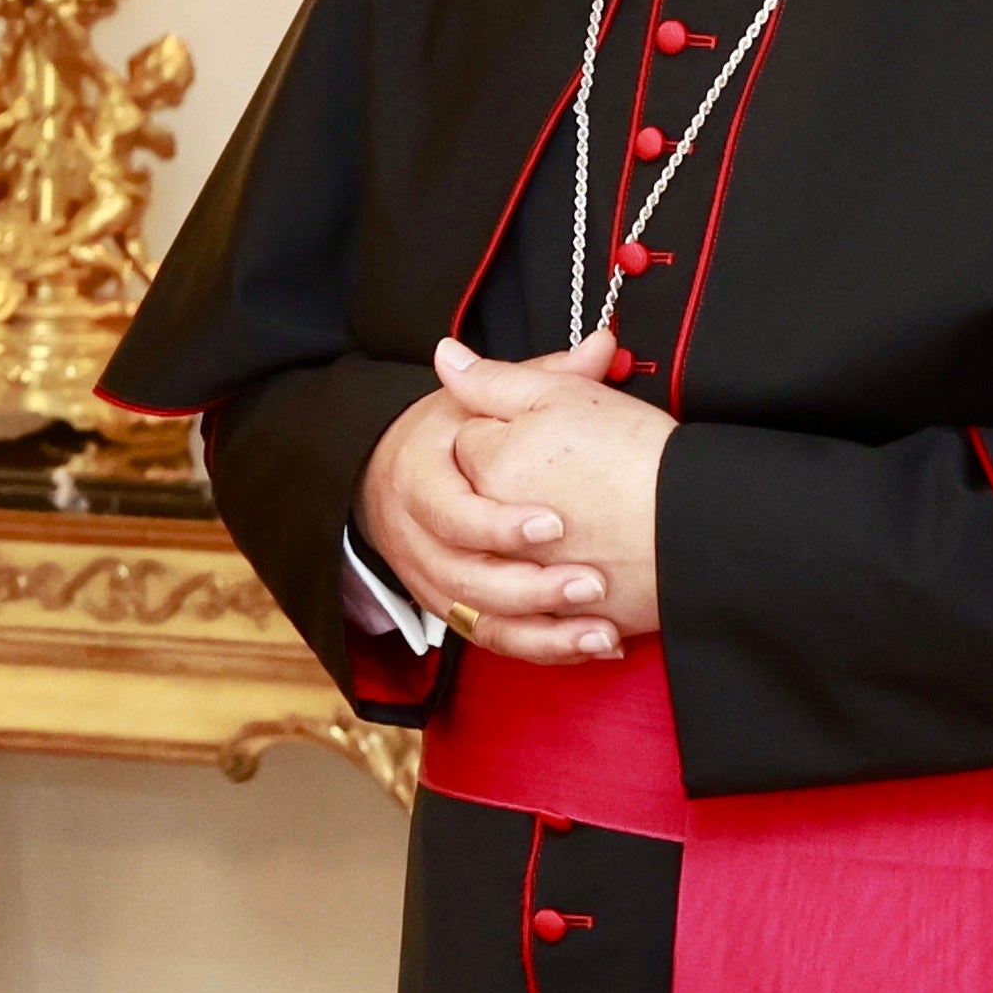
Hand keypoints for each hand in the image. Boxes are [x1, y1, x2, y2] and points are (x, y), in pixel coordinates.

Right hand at [360, 334, 637, 660]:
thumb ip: (542, 379)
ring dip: (544, 631)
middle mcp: (416, 539)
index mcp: (419, 480)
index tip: (556, 523)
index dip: (499, 525)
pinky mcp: (453, 612)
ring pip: (479, 622)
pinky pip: (495, 642)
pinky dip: (545, 649)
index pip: (450, 512)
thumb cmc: (446, 440)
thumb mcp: (481, 403)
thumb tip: (603, 342)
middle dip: (531, 587)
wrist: (389, 481)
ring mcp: (432, 581)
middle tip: (592, 581)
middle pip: (464, 579)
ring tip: (601, 627)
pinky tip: (597, 643)